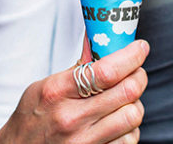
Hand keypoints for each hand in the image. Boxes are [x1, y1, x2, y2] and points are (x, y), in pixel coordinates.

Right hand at [0, 39, 149, 143]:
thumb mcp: (45, 86)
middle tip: (137, 71)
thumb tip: (97, 40)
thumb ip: (76, 67)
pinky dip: (131, 128)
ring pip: (133, 116)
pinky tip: (119, 123)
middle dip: (139, 76)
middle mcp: (71, 118)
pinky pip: (129, 140)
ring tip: (126, 99)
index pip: (106, 71)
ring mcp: (83, 141)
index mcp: (57, 92)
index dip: (131, 56)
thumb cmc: (31, 118)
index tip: (140, 48)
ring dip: (136, 104)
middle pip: (127, 92)